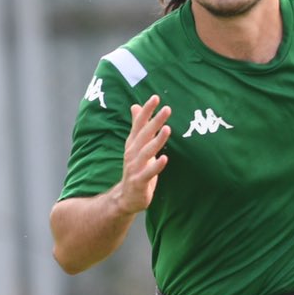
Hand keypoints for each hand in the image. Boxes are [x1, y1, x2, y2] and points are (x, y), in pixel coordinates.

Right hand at [113, 95, 171, 214]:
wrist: (126, 197)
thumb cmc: (136, 169)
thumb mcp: (136, 146)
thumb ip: (137, 127)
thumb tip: (135, 106)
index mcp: (133, 144)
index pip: (139, 124)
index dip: (146, 111)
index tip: (155, 97)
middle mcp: (132, 153)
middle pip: (144, 134)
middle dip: (155, 121)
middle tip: (167, 108)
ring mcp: (135, 167)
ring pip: (146, 152)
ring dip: (157, 141)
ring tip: (167, 129)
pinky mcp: (139, 182)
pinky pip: (148, 173)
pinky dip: (156, 166)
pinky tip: (165, 159)